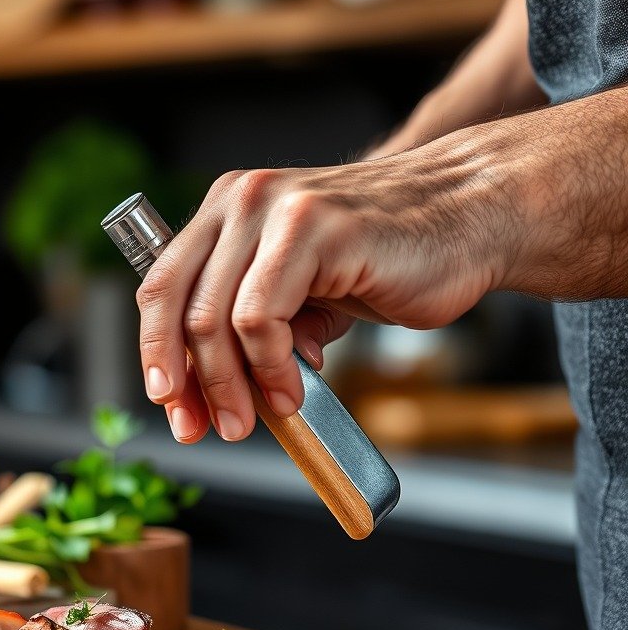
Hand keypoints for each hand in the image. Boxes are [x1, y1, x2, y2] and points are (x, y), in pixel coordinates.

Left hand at [139, 139, 514, 441]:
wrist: (471, 218)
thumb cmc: (387, 258)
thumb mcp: (302, 294)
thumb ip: (255, 332)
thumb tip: (217, 396)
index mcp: (226, 210)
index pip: (163, 289)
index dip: (157, 355)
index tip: (174, 409)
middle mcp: (239, 200)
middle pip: (175, 305)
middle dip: (187, 380)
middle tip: (205, 429)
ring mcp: (273, 209)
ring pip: (213, 319)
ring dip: (230, 385)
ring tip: (257, 419)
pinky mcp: (311, 229)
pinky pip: (259, 319)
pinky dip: (268, 368)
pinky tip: (292, 392)